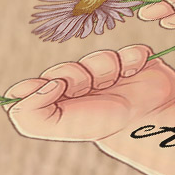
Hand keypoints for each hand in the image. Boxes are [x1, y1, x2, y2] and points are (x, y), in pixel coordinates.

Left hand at [3, 43, 174, 141]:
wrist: (144, 120)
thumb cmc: (100, 124)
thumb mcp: (58, 125)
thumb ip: (30, 113)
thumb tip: (31, 86)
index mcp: (56, 105)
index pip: (29, 87)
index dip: (40, 85)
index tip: (56, 88)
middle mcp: (76, 88)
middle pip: (63, 68)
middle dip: (75, 78)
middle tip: (87, 92)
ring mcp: (104, 74)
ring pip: (97, 56)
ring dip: (105, 70)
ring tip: (113, 86)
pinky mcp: (131, 62)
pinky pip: (127, 49)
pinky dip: (131, 60)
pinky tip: (133, 73)